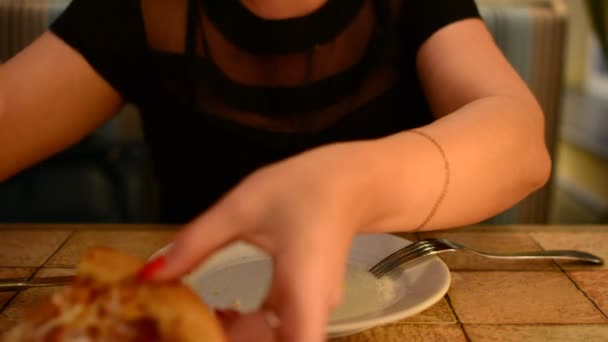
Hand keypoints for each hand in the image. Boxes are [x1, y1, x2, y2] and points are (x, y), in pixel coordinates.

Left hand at [145, 142, 378, 340]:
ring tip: (193, 320)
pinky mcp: (307, 305)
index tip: (205, 336)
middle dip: (224, 341)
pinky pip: (278, 331)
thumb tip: (150, 275)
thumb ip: (195, 244)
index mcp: (301, 294)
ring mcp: (312, 312)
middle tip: (182, 326)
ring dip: (234, 337)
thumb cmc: (305, 188)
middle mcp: (312, 314)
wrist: (352, 182)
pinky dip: (247, 330)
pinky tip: (221, 312)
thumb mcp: (241, 207)